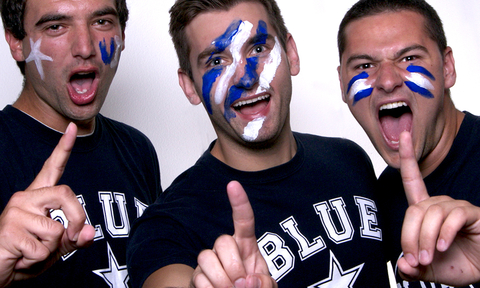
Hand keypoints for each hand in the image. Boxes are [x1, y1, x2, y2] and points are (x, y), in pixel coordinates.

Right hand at [0, 123, 95, 285]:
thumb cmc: (25, 255)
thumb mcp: (56, 246)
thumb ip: (74, 238)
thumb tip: (89, 232)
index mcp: (37, 197)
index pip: (52, 167)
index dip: (64, 148)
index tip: (73, 128)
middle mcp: (25, 199)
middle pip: (66, 194)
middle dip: (76, 218)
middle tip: (68, 237)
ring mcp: (15, 213)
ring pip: (56, 229)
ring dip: (51, 249)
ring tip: (31, 251)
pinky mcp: (9, 231)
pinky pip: (43, 248)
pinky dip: (38, 260)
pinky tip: (22, 258)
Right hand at [191, 181, 276, 287]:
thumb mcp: (266, 287)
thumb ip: (264, 283)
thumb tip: (247, 281)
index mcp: (246, 247)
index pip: (244, 221)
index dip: (239, 202)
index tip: (233, 185)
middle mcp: (226, 250)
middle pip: (222, 241)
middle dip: (233, 266)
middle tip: (241, 284)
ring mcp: (210, 262)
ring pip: (206, 257)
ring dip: (221, 280)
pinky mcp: (197, 276)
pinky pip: (198, 277)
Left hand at [397, 131, 479, 285]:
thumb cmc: (456, 264)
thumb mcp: (429, 269)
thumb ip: (413, 268)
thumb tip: (402, 267)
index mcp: (427, 211)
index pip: (413, 181)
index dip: (408, 158)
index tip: (404, 136)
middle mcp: (440, 204)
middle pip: (415, 209)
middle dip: (410, 236)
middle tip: (416, 259)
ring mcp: (457, 207)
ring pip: (430, 213)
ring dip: (425, 238)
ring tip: (429, 257)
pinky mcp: (472, 213)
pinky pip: (452, 217)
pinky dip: (444, 233)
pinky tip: (443, 246)